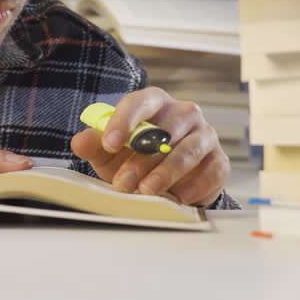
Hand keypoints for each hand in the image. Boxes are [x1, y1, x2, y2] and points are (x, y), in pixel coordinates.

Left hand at [70, 87, 228, 206]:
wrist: (167, 179)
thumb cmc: (134, 157)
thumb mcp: (109, 152)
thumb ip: (94, 144)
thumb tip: (80, 141)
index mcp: (154, 102)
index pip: (139, 102)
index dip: (123, 121)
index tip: (109, 144)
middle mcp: (184, 113)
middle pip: (166, 130)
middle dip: (141, 159)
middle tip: (123, 183)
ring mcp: (205, 135)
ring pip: (189, 150)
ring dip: (166, 173)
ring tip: (146, 191)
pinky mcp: (219, 160)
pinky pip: (212, 170)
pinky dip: (195, 185)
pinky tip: (178, 197)